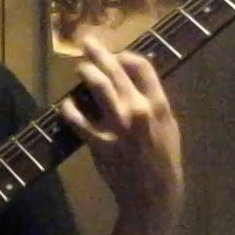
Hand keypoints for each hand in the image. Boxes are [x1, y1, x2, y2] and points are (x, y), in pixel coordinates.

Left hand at [60, 36, 184, 222]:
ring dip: (86, 72)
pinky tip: (66, 104)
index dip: (125, 56)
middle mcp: (137, 110)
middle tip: (87, 42)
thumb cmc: (163, 158)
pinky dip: (69, 109)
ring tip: (80, 66)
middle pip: (115, 71)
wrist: (154, 192)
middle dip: (99, 53)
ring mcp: (116, 125)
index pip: (141, 66)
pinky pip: (78, 119)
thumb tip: (133, 79)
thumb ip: (153, 101)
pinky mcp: (99, 142)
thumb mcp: (168, 126)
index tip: (116, 55)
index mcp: (158, 105)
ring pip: (97, 87)